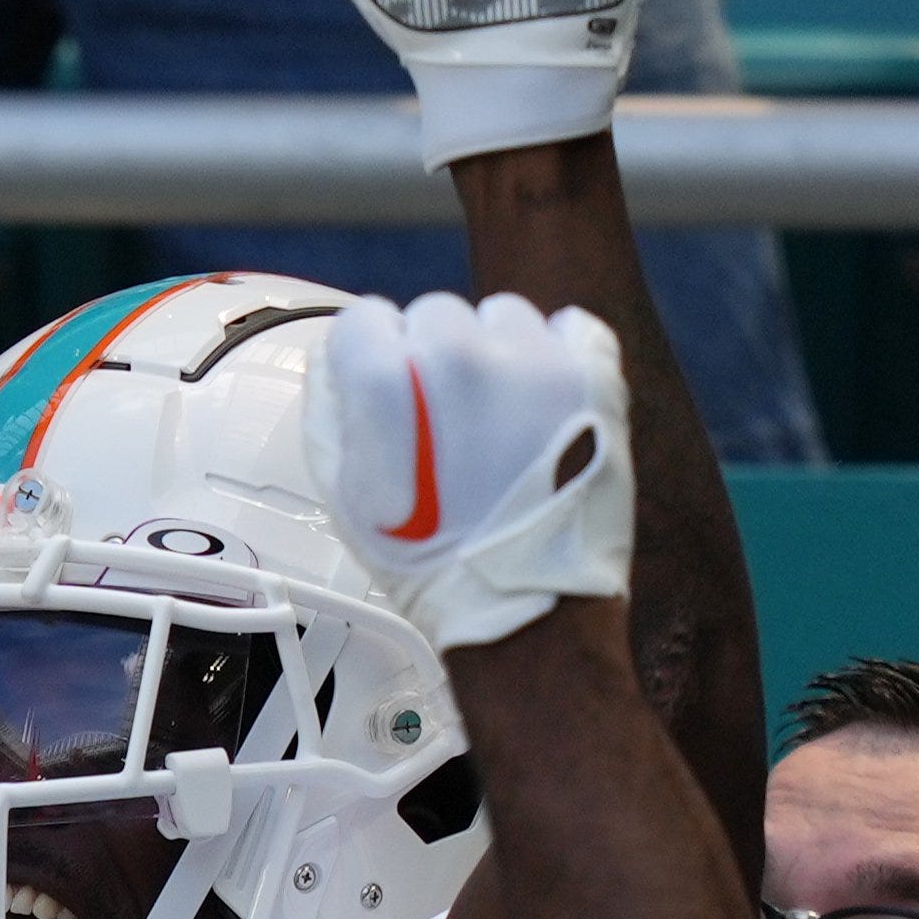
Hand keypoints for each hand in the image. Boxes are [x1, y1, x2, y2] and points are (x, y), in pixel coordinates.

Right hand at [298, 290, 635, 651]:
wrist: (523, 606)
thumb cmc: (429, 560)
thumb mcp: (342, 492)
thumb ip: (327, 409)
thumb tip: (335, 362)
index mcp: (389, 379)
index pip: (365, 317)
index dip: (371, 359)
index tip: (390, 392)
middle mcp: (462, 355)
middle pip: (435, 312)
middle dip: (433, 357)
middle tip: (445, 420)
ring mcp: (534, 362)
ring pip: (503, 315)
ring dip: (496, 352)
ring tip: (499, 418)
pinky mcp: (592, 375)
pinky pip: (570, 327)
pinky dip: (558, 355)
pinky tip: (543, 403)